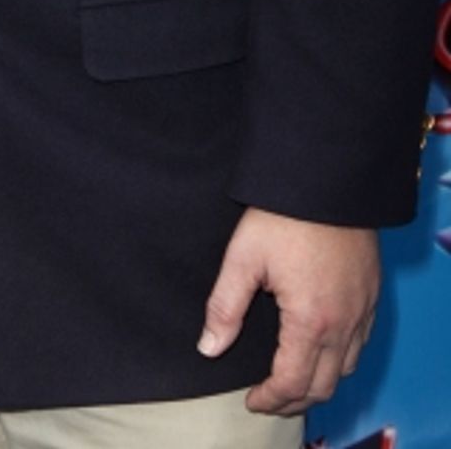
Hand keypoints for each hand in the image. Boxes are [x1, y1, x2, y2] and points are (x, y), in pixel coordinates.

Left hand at [199, 208, 378, 414]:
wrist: (328, 180)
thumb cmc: (283, 216)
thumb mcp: (243, 258)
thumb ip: (225, 307)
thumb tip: (209, 348)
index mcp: (310, 321)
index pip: (292, 382)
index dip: (270, 398)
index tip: (252, 401)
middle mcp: (343, 324)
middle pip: (323, 386)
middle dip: (294, 400)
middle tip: (268, 398)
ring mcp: (362, 310)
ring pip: (345, 368)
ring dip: (318, 382)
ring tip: (291, 379)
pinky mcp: (371, 294)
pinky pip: (360, 343)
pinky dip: (340, 358)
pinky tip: (321, 348)